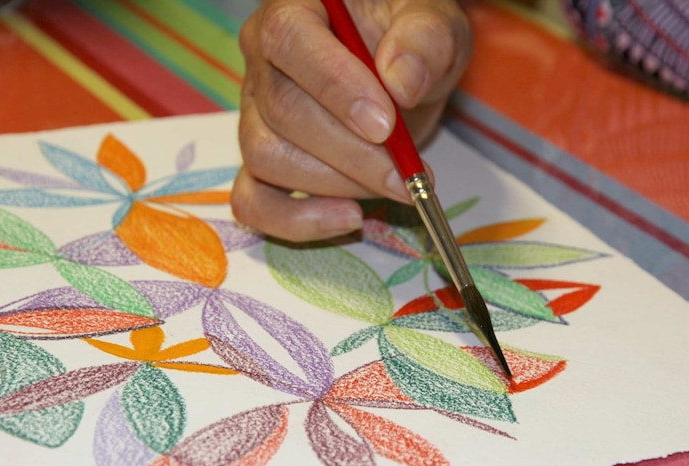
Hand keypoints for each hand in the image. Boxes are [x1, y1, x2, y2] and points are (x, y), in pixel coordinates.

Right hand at [233, 0, 471, 241]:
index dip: (333, 86)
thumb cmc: (411, 39)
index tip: (385, 125)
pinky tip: (348, 218)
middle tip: (408, 173)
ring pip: (267, 158)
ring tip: (393, 186)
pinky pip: (253, 201)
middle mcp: (262, 61)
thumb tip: (400, 83)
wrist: (403, 73)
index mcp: (295, 10)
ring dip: (336, 184)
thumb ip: (425, 39)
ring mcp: (256, 116)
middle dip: (352, 153)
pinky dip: (295, 221)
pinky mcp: (262, 163)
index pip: (289, 41)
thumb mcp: (435, 22)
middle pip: (283, 112)